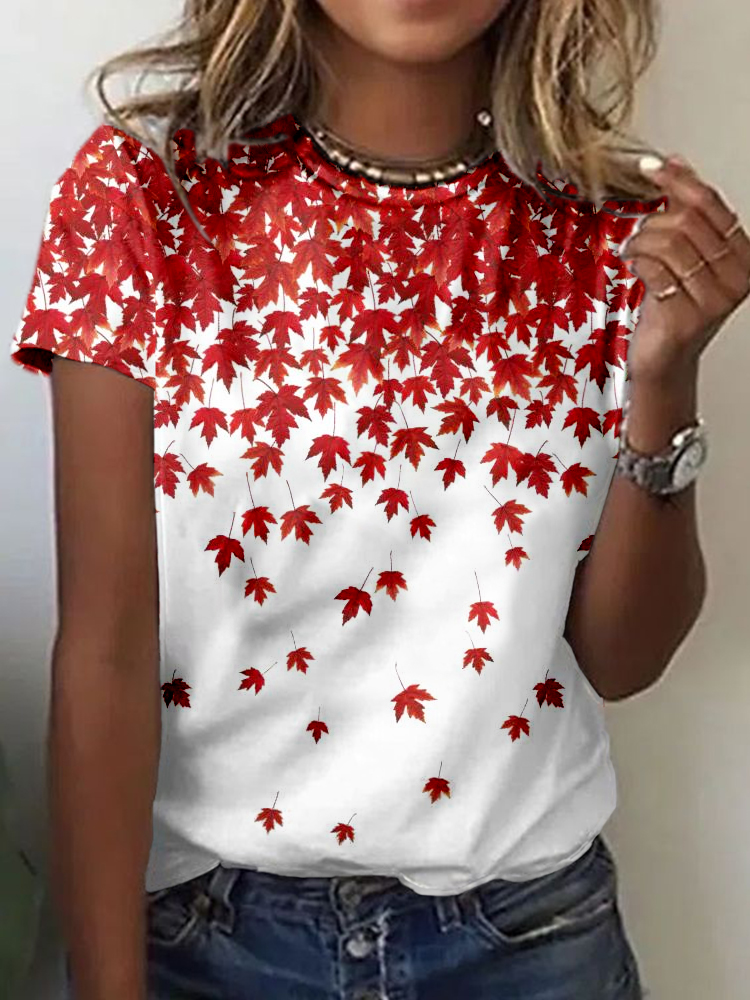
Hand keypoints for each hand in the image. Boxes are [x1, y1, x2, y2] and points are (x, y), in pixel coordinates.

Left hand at [619, 154, 749, 386]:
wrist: (664, 358)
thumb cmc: (673, 306)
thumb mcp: (686, 254)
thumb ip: (685, 211)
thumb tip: (675, 162)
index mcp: (743, 255)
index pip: (710, 204)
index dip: (678, 180)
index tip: (651, 167)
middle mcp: (737, 277)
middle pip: (687, 222)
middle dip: (653, 222)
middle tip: (639, 237)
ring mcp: (714, 299)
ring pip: (669, 242)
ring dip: (640, 242)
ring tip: (633, 253)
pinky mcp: (687, 317)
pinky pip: (654, 269)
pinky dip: (636, 262)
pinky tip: (634, 268)